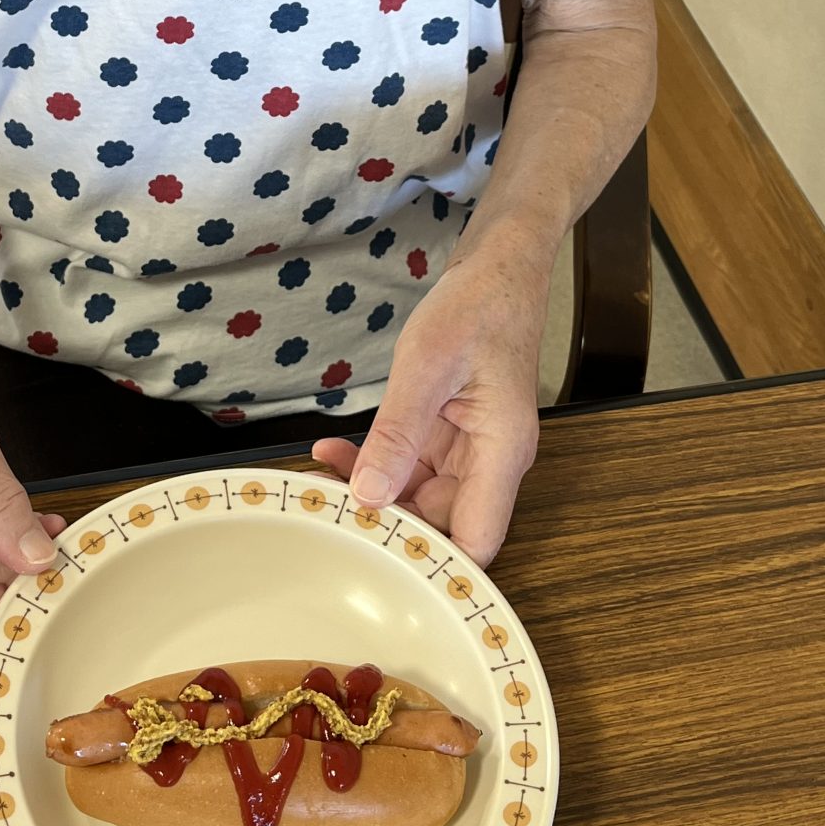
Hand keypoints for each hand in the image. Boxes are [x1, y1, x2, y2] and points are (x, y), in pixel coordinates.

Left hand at [312, 250, 543, 565]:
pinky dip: (378, 460)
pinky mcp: (454, 430)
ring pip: (421, 494)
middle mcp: (493, 458)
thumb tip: (371, 494)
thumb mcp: (427, 365)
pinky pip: (414, 462)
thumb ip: (398, 432)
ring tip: (322, 475)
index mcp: (502, 452)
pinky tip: (338, 451)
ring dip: (374, 489)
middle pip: (442, 522)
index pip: (475, 543)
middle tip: (328, 509)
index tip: (373, 556)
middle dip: (386, 520)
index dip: (429, 561)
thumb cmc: (479, 305)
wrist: (501, 264)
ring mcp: (473, 445)